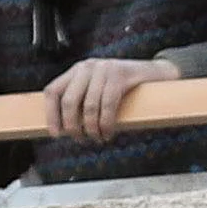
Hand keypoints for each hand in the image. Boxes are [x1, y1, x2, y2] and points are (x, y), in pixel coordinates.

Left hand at [43, 53, 178, 144]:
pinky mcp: (120, 75)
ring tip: (98, 139)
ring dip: (92, 129)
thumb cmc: (125, 88)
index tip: (56, 134)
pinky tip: (109, 133)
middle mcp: (87, 67)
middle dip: (73, 126)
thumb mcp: (98, 90)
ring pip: (89, 106)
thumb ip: (82, 102)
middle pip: (69, 101)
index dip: (51, 115)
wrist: (155, 74)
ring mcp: (104, 69)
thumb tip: (66, 130)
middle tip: (81, 140)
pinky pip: (108, 105)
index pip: (53, 91)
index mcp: (77, 71)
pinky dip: (106, 124)